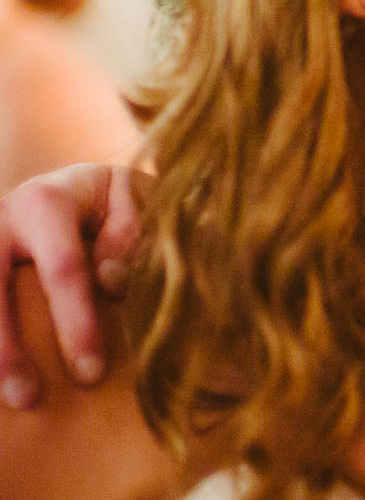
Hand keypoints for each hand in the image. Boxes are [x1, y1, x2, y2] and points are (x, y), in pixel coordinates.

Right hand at [0, 163, 144, 408]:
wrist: (64, 184)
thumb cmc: (109, 201)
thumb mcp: (132, 200)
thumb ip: (129, 236)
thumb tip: (110, 281)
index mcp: (47, 202)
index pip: (62, 269)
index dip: (76, 324)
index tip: (90, 375)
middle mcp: (1, 219)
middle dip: (8, 351)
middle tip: (28, 400)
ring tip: (9, 400)